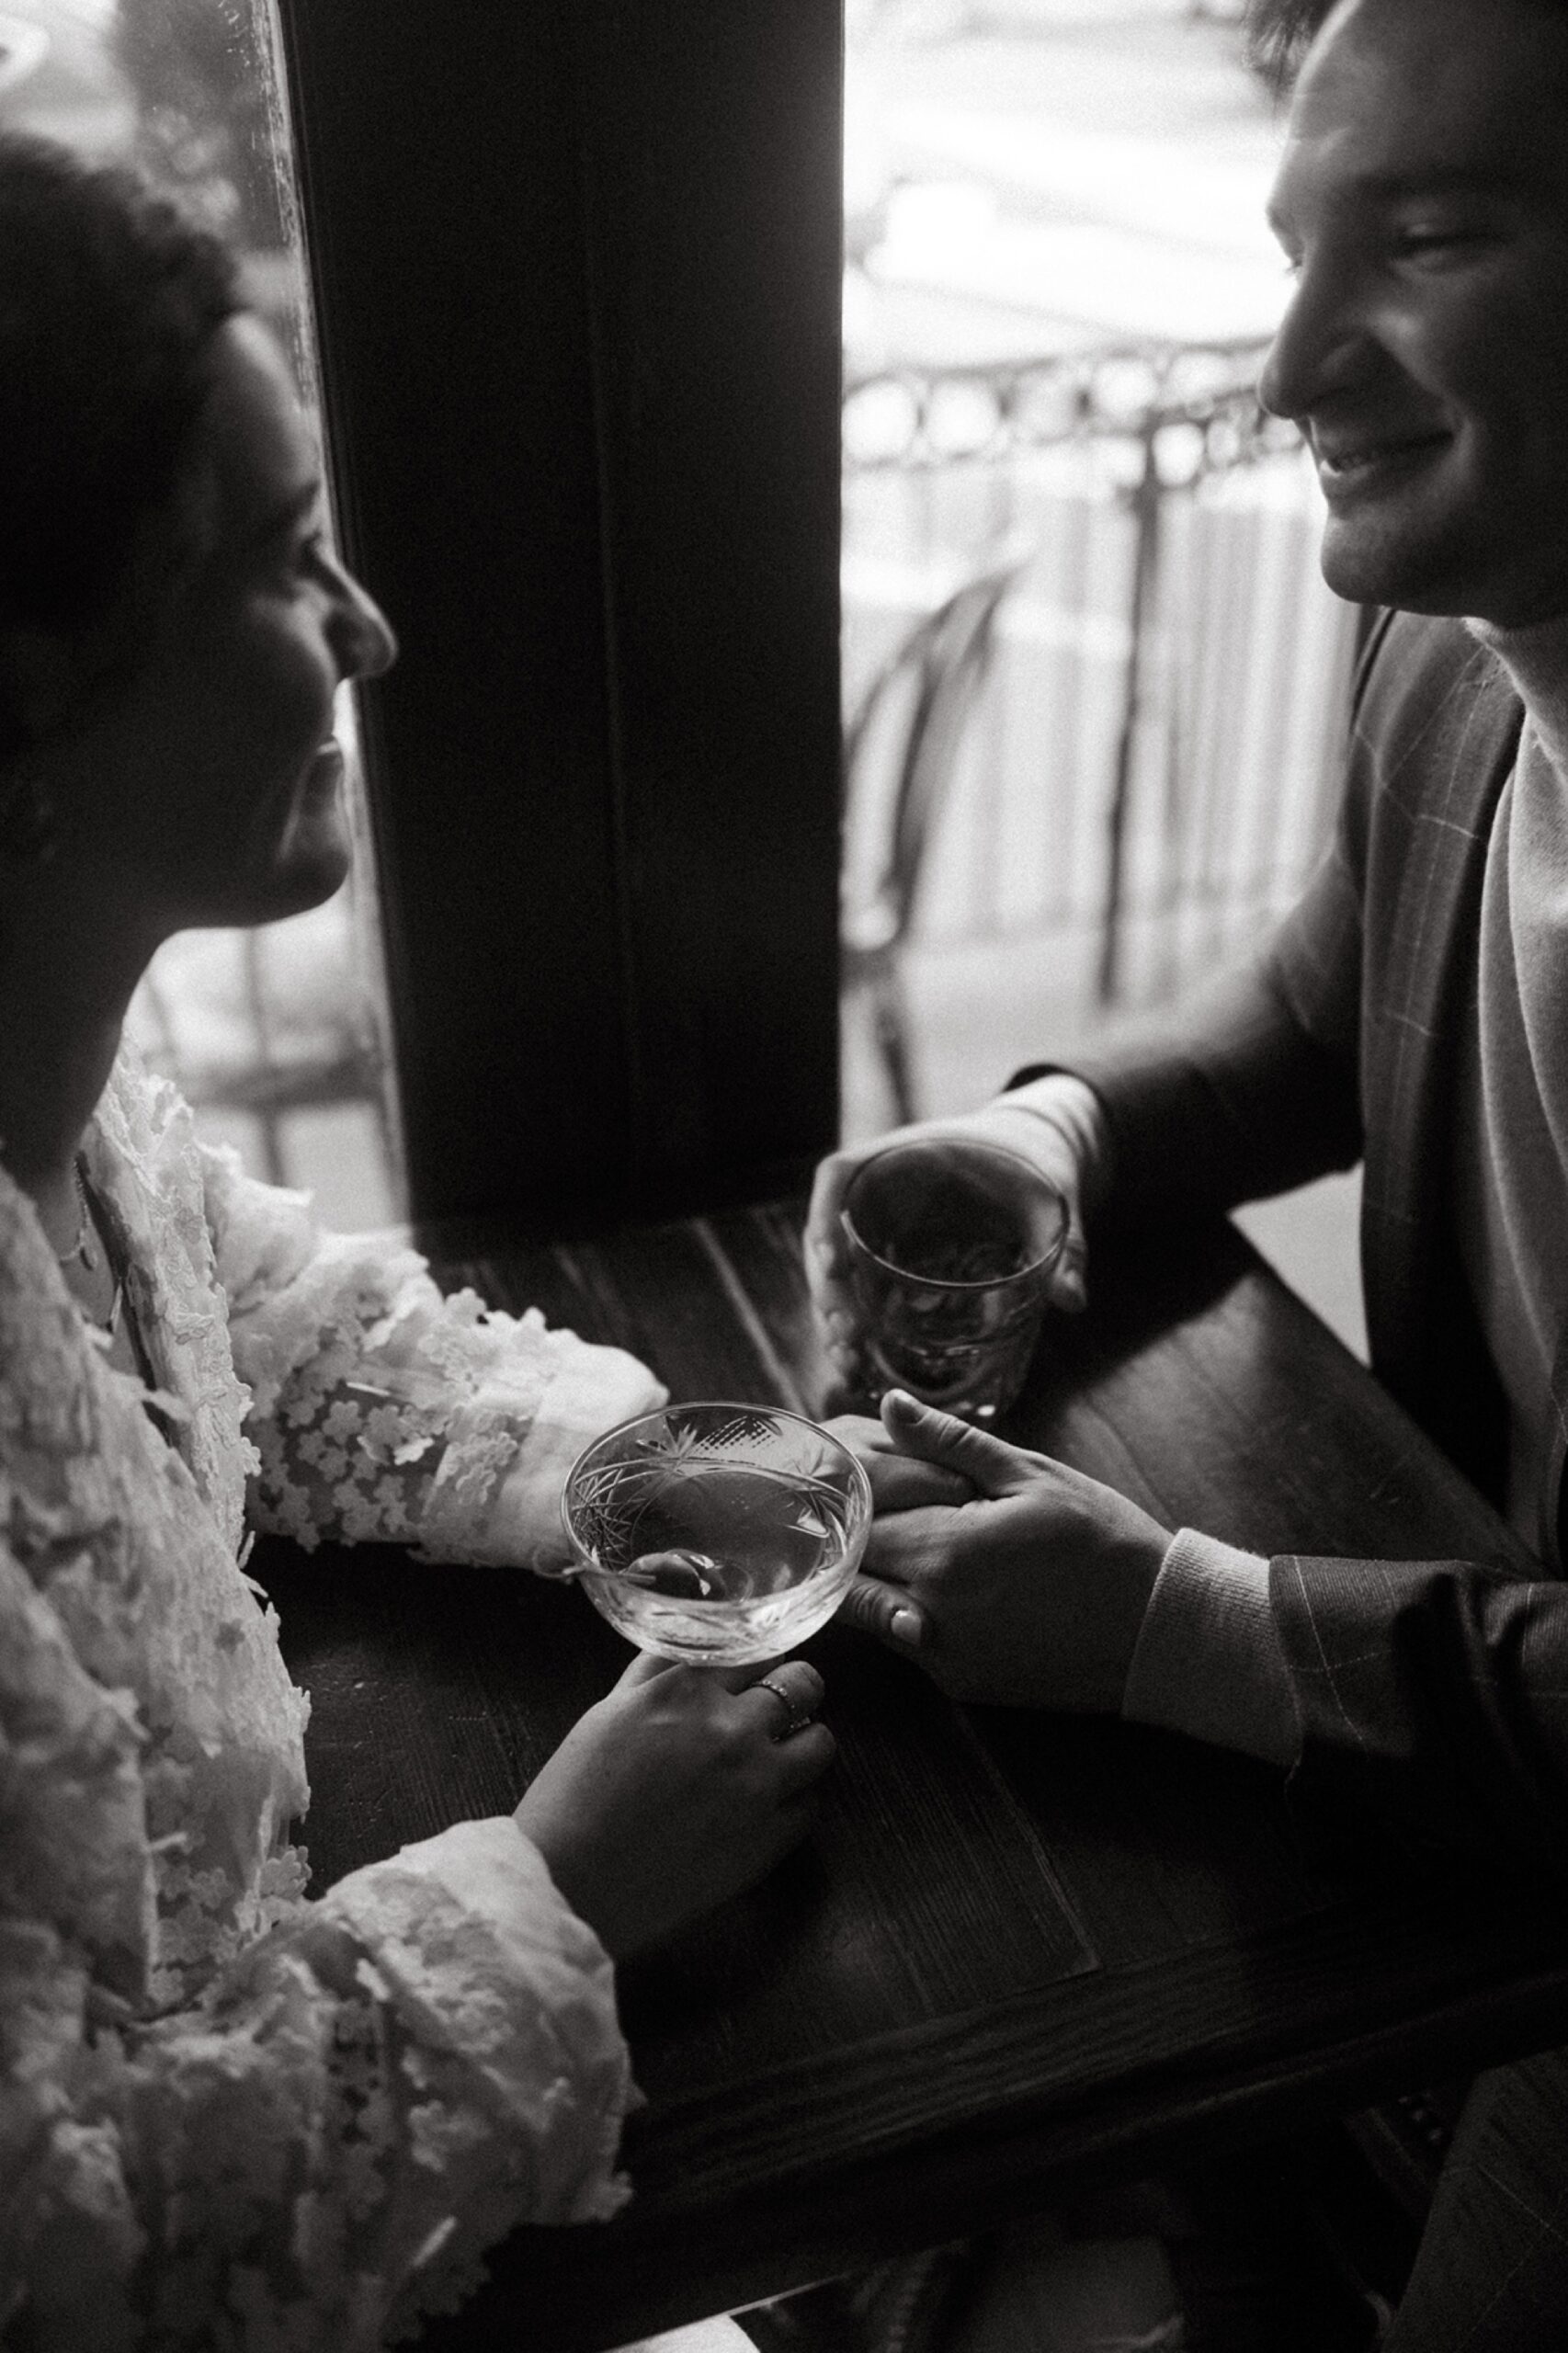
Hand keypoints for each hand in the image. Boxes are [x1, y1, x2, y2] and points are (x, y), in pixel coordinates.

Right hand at [514, 1653, 833, 1957]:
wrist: (568, 1887)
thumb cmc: (572, 1800)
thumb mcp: (607, 1713)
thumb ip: (656, 1673)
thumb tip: (692, 1646)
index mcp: (685, 1689)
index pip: (757, 1648)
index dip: (758, 1662)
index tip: (754, 1675)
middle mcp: (731, 1727)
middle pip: (804, 1683)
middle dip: (793, 1691)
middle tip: (775, 1711)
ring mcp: (757, 1784)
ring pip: (821, 1742)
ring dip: (802, 1745)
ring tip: (776, 1760)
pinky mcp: (770, 1839)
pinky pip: (811, 1804)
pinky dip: (793, 1802)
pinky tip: (762, 1808)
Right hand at [805, 1082, 1099, 1394]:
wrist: (1036, 1152)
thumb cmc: (1036, 1161)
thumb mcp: (1051, 1197)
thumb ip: (1066, 1244)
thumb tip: (1073, 1300)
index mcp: (905, 1157)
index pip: (840, 1176)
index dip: (824, 1217)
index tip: (831, 1261)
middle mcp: (879, 1191)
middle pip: (827, 1235)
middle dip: (827, 1289)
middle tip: (847, 1335)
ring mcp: (882, 1225)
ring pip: (836, 1270)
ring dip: (833, 1315)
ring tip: (849, 1362)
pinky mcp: (892, 1256)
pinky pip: (860, 1286)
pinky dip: (856, 1322)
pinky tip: (860, 1363)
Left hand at [837, 1391, 1170, 1710]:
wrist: (1159, 1630)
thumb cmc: (1102, 1540)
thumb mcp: (1030, 1475)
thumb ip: (949, 1442)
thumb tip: (890, 1404)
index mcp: (944, 1551)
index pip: (855, 1523)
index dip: (845, 1498)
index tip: (846, 1479)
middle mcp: (930, 1612)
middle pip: (850, 1573)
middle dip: (847, 1540)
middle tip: (860, 1511)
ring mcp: (944, 1656)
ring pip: (869, 1613)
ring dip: (873, 1578)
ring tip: (901, 1541)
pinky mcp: (961, 1684)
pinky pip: (905, 1644)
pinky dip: (903, 1613)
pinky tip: (936, 1583)